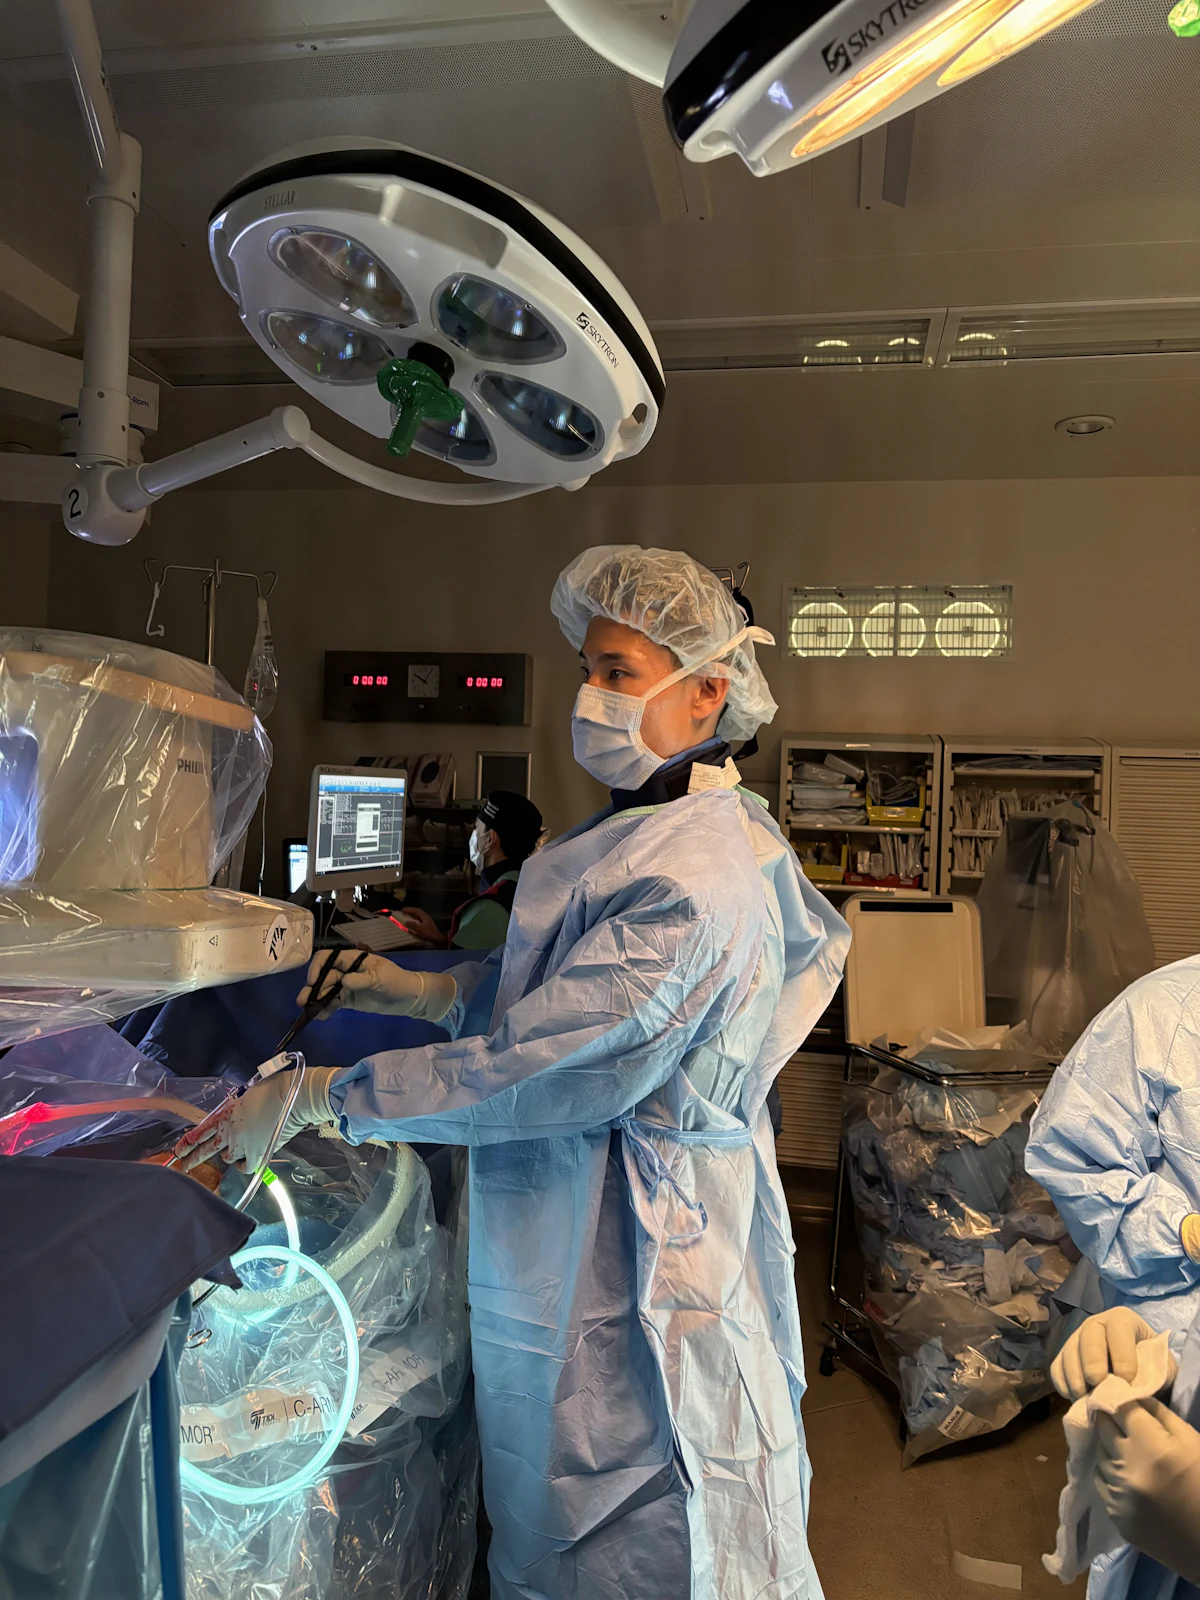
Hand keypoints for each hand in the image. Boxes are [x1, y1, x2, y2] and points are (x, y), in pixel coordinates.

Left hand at [173, 1067, 338, 1173]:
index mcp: (226, 1115)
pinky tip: (246, 1162)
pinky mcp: (258, 1155)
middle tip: (185, 1165)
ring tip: (232, 1151)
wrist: (294, 1099)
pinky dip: (244, 1165)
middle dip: (194, 1158)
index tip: (178, 1150)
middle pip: (206, 1149)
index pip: (201, 1132)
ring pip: (227, 1157)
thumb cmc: (274, 1089)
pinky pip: (245, 1166)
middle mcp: (230, 1133)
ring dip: (228, 1155)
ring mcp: (243, 1146)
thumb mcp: (247, 1096)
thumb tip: (235, 1117)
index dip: (187, 1142)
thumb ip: (236, 1109)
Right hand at [297, 950, 457, 1021]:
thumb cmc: (396, 980)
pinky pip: (332, 1003)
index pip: (328, 959)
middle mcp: (345, 970)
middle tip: (304, 1002)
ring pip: (325, 991)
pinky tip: (320, 1017)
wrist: (408, 997)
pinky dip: (325, 1009)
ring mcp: (345, 985)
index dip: (317, 968)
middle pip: (323, 977)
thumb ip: (361, 979)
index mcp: (352, 959)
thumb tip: (343, 981)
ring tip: (308, 1012)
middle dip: (312, 988)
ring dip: (315, 999)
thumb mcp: (380, 978)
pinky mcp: (348, 999)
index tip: (312, 982)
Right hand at [398, 907, 444, 945]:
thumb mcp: (419, 929)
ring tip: (406, 915)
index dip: (409, 909)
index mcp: (424, 916)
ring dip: (412, 914)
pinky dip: (414, 918)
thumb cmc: (428, 933)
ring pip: (418, 915)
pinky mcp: (426, 924)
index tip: (402, 910)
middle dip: (410, 911)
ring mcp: (426, 920)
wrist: (437, 938)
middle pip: (417, 912)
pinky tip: (411, 921)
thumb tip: (406, 922)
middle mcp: (426, 917)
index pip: (416, 910)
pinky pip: (419, 919)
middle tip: (403, 911)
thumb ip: (412, 925)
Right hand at [1050, 1308, 1161, 1399]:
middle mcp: (1096, 1323)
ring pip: (1069, 1351)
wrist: (1141, 1374)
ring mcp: (1077, 1338)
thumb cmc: (1153, 1368)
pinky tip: (1075, 1398)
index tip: (1127, 1379)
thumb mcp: (1162, 1367)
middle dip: (1092, 1361)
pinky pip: (1057, 1367)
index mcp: (1123, 1319)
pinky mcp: (1065, 1357)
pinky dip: (1062, 1383)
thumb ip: (1151, 1372)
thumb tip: (1131, 1387)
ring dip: (1075, 1376)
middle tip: (1098, 1383)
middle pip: (1088, 1335)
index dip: (1121, 1353)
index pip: (1119, 1328)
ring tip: (1086, 1398)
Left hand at [1096, 1398, 1199, 1583]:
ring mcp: (1118, 1494)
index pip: (1117, 1408)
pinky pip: (1101, 1482)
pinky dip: (1110, 1474)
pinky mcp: (1114, 1516)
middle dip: (1108, 1420)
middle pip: (1101, 1428)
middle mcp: (1127, 1468)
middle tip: (1119, 1421)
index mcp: (1151, 1447)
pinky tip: (1128, 1477)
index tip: (1116, 1395)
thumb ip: (1160, 1414)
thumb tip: (1132, 1395)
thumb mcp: (1192, 1441)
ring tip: (1128, 1452)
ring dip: (1109, 1448)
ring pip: (1099, 1455)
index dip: (1116, 1398)